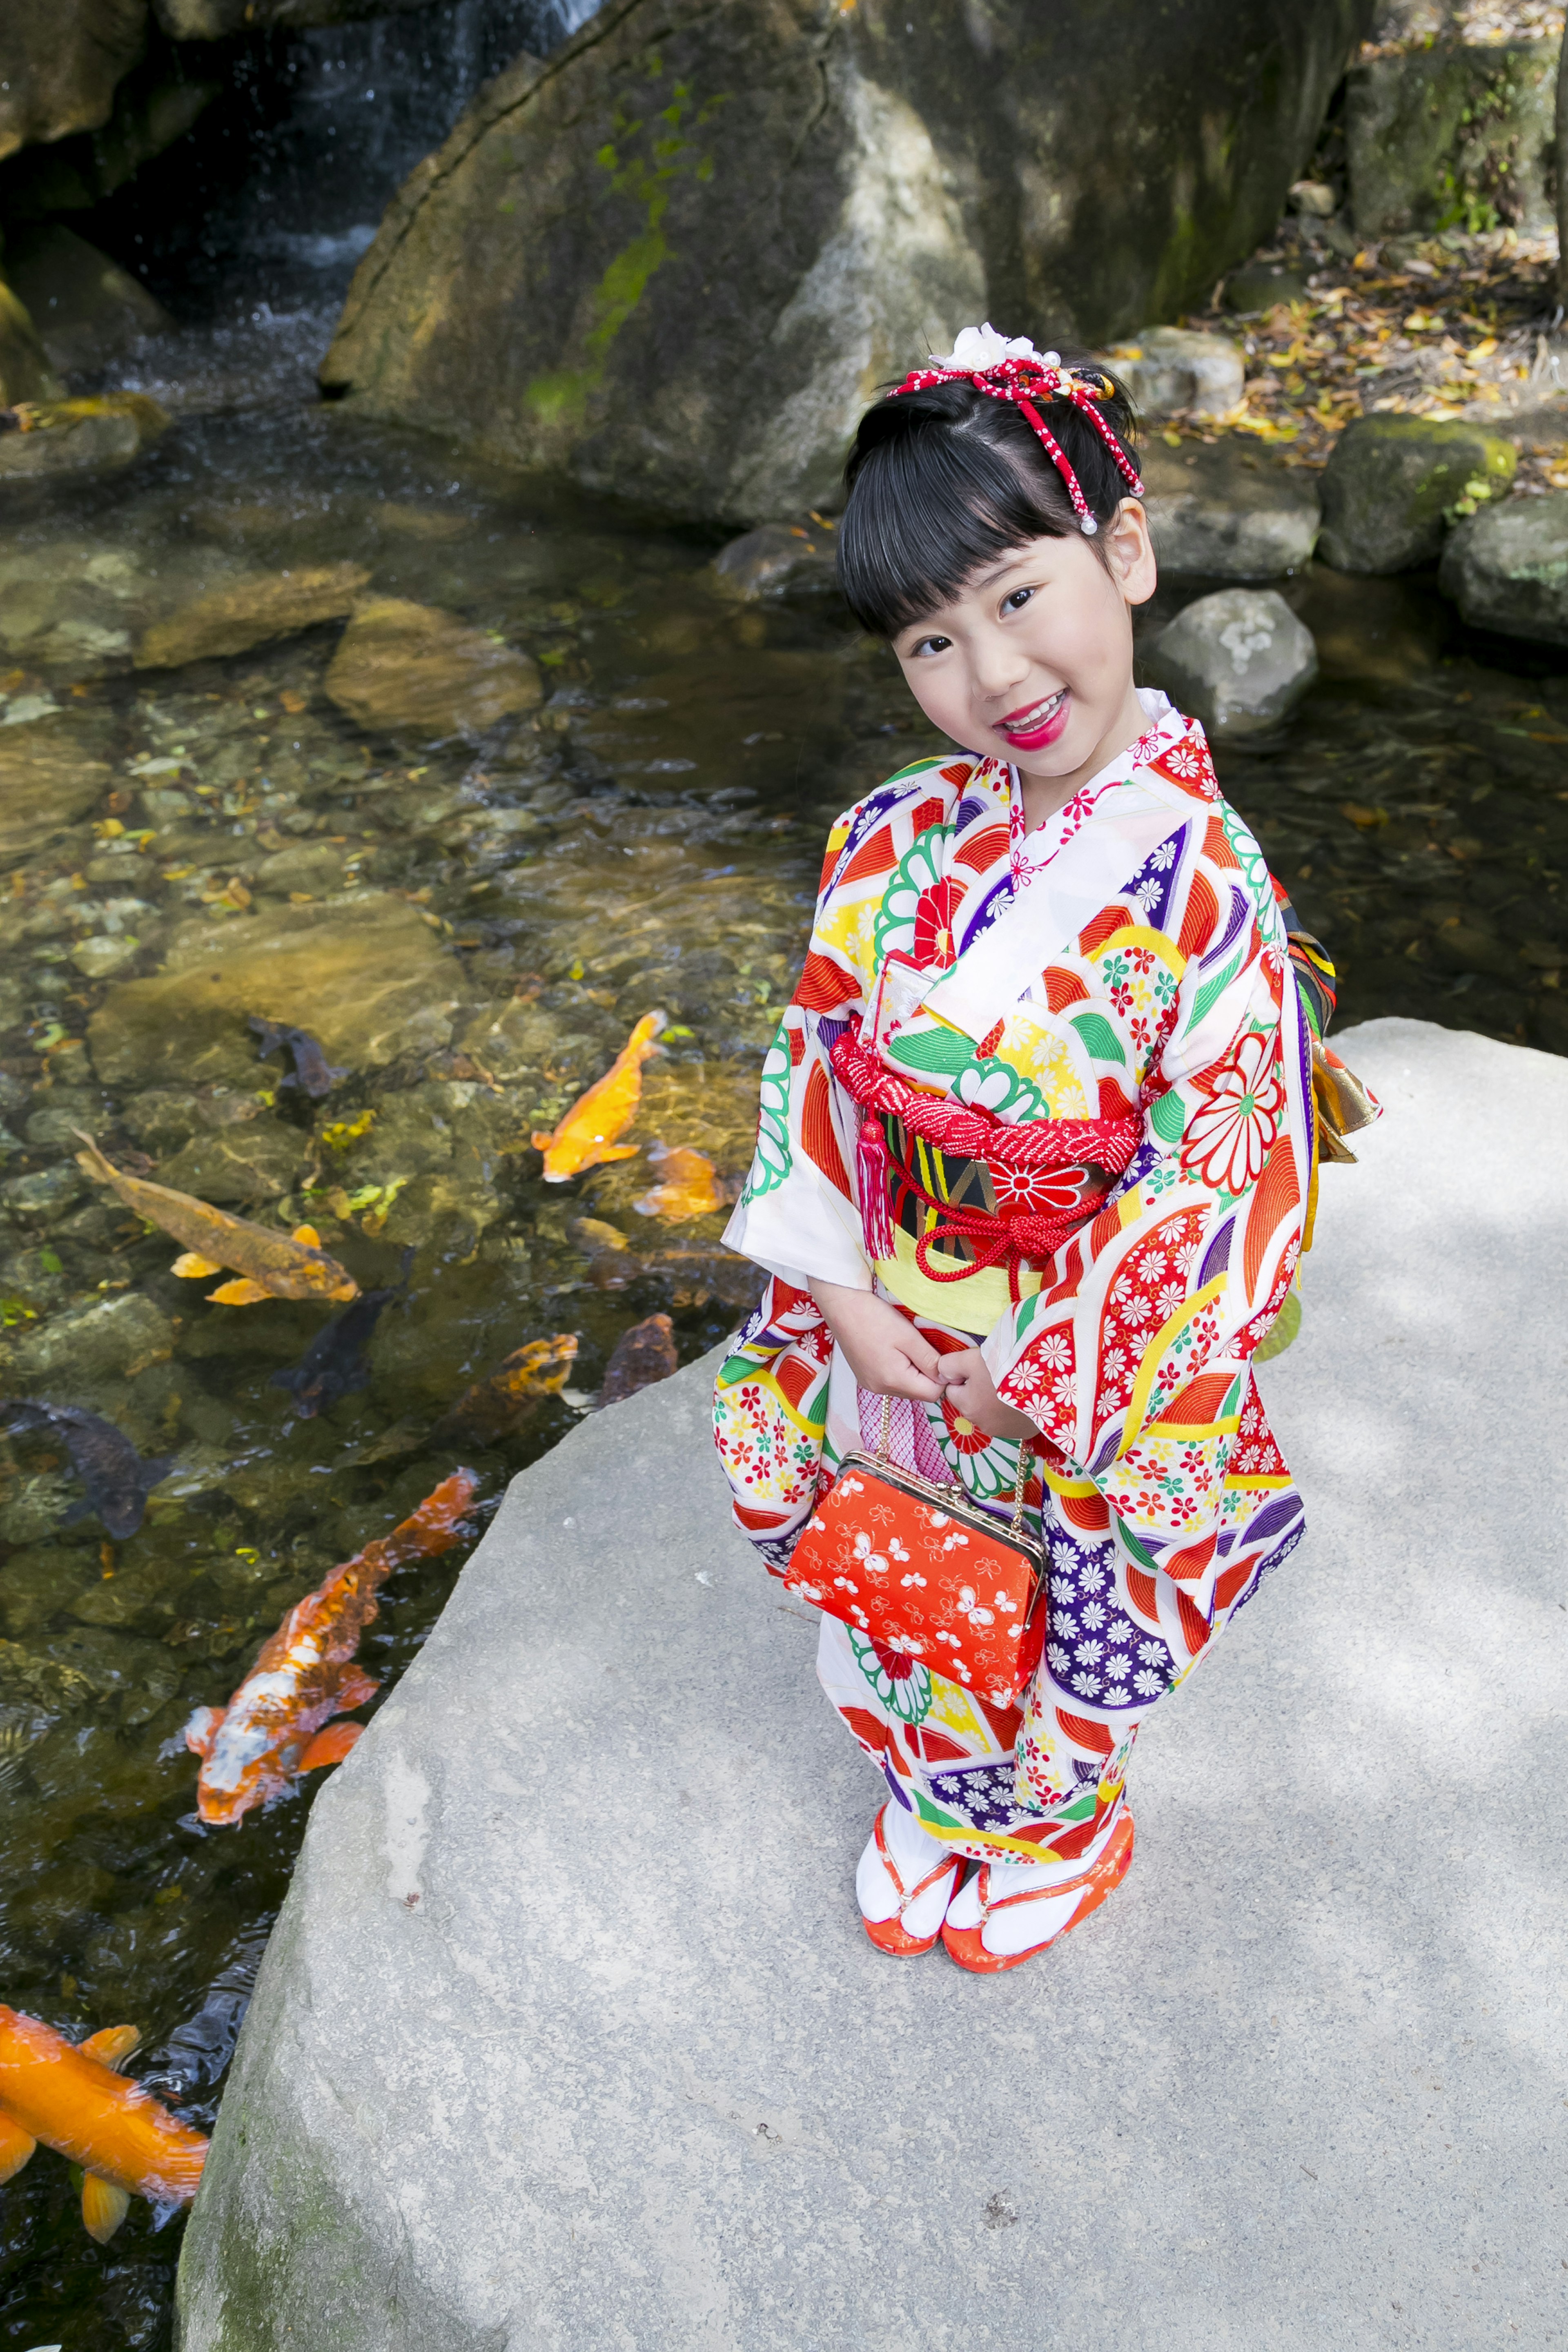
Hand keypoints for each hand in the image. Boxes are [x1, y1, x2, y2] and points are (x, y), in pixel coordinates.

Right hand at [811, 1280, 945, 1402]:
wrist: (842, 1307)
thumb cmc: (875, 1318)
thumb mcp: (909, 1336)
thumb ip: (930, 1360)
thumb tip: (945, 1376)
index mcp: (893, 1380)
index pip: (933, 1394)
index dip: (942, 1377)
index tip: (940, 1356)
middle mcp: (880, 1389)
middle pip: (918, 1393)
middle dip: (928, 1375)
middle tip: (923, 1348)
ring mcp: (871, 1385)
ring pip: (906, 1388)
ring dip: (914, 1372)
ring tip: (908, 1348)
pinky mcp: (865, 1378)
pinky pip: (891, 1382)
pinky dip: (900, 1371)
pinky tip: (894, 1351)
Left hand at [934, 1345, 1037, 1441]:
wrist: (1046, 1383)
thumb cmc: (1004, 1369)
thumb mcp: (970, 1358)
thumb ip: (949, 1365)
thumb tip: (942, 1373)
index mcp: (967, 1407)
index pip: (954, 1390)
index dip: (964, 1376)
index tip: (980, 1367)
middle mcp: (982, 1424)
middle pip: (973, 1402)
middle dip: (980, 1390)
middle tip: (998, 1374)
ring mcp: (1005, 1431)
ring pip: (992, 1412)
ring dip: (997, 1401)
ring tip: (1013, 1384)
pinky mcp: (1024, 1432)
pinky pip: (1011, 1419)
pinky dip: (1014, 1410)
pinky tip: (1025, 1396)